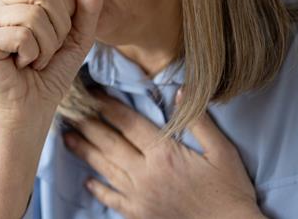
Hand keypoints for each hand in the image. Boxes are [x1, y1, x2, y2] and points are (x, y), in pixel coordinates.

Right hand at [0, 0, 111, 125]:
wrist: (31, 110)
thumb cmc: (51, 71)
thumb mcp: (78, 34)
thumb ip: (89, 2)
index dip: (67, 12)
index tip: (55, 36)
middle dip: (58, 29)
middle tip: (44, 51)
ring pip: (34, 16)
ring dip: (46, 47)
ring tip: (33, 60)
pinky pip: (23, 36)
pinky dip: (33, 56)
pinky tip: (21, 65)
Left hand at [64, 92, 263, 218]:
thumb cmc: (230, 190)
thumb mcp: (222, 151)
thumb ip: (199, 121)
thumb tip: (181, 91)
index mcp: (164, 154)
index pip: (128, 123)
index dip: (107, 105)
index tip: (92, 93)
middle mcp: (146, 174)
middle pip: (109, 143)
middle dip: (87, 124)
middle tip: (69, 110)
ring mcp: (140, 196)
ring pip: (105, 169)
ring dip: (85, 151)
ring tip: (67, 137)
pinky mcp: (140, 214)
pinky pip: (113, 200)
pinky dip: (99, 189)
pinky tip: (88, 181)